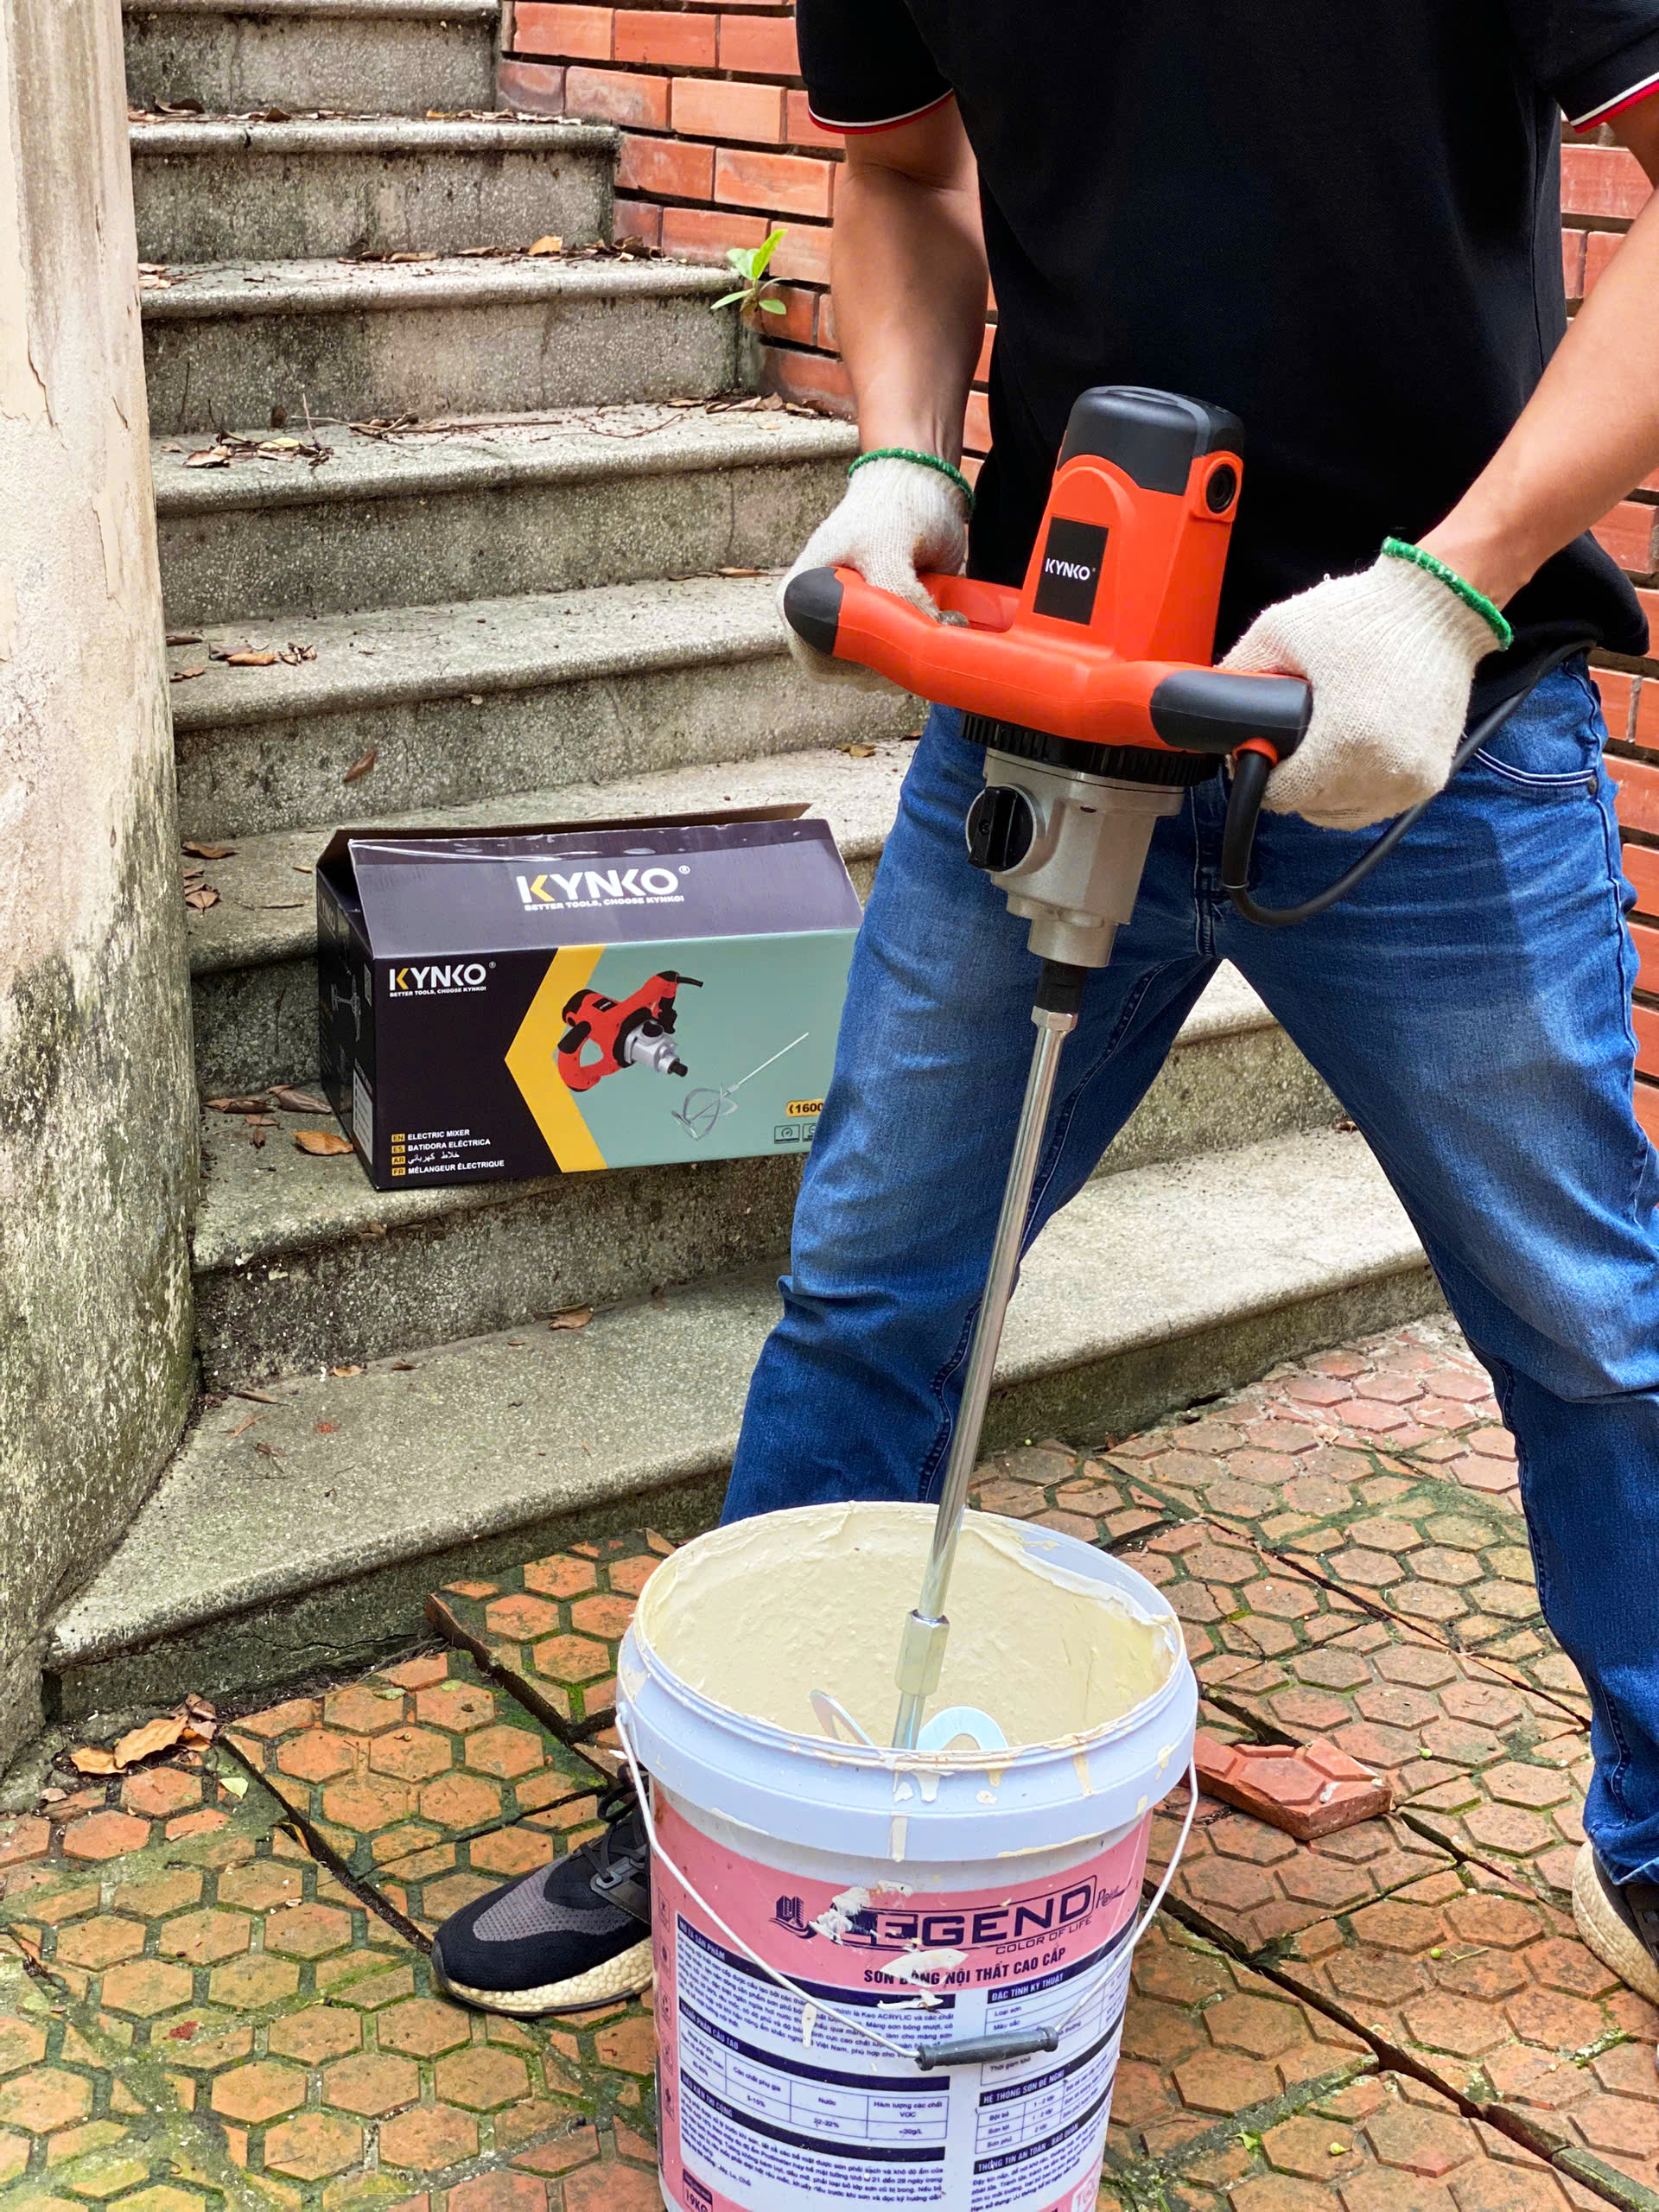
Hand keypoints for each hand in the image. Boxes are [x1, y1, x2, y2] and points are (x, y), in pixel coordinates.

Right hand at [779, 455, 969, 686]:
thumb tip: (925, 636)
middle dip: (888, 666)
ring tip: (937, 626)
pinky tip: (939, 628)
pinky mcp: (882, 625)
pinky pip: (897, 656)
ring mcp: (850, 623)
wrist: (920, 480)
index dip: (854, 666)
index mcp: (799, 597)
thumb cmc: (893, 504)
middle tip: (924, 647)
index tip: (896, 654)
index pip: (815, 658)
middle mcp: (818, 616)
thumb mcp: (889, 543)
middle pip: (846, 670)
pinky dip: (920, 650)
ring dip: (908, 659)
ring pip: (875, 668)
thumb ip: (897, 589)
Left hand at [1222, 550, 1504, 830]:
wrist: (1439, 606)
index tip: (1260, 752)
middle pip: (1309, 806)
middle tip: (1289, 745)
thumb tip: (1211, 706)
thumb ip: (1238, 672)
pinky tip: (1348, 759)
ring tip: (1318, 752)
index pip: (1281, 795)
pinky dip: (1356, 791)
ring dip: (1321, 793)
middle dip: (1291, 780)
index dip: (1261, 774)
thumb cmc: (1364, 614)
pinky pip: (1375, 806)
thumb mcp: (1280, 630)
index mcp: (1345, 741)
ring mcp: (1411, 779)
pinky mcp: (1430, 778)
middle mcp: (1383, 770)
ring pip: (1341, 814)